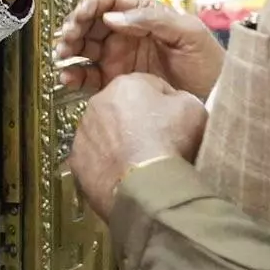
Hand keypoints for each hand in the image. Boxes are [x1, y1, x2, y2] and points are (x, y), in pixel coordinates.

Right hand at [56, 0, 224, 98]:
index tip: (81, 16)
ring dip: (69, 49)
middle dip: (74, 27)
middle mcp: (128, 34)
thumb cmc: (210, 63)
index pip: (110, 1)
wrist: (217, 101)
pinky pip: (88, 76)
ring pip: (84, 48)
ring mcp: (120, 58)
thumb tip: (112, 17)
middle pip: (91, 23)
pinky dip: (74, 76)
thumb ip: (153, 20)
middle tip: (68, 39)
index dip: (91, 5)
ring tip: (63, 57)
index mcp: (144, 15)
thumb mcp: (189, 33)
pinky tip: (68, 77)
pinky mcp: (115, 82)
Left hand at [69, 73, 207, 221]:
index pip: (149, 86)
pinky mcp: (77, 159)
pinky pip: (94, 157)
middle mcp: (98, 102)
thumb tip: (175, 102)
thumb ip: (181, 97)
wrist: (145, 184)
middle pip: (123, 108)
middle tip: (157, 141)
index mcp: (126, 84)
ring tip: (141, 160)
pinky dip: (106, 164)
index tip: (174, 121)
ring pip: (105, 132)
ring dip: (119, 142)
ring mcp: (84, 132)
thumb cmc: (169, 143)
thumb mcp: (192, 108)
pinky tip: (124, 174)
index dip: (165, 104)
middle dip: (137, 121)